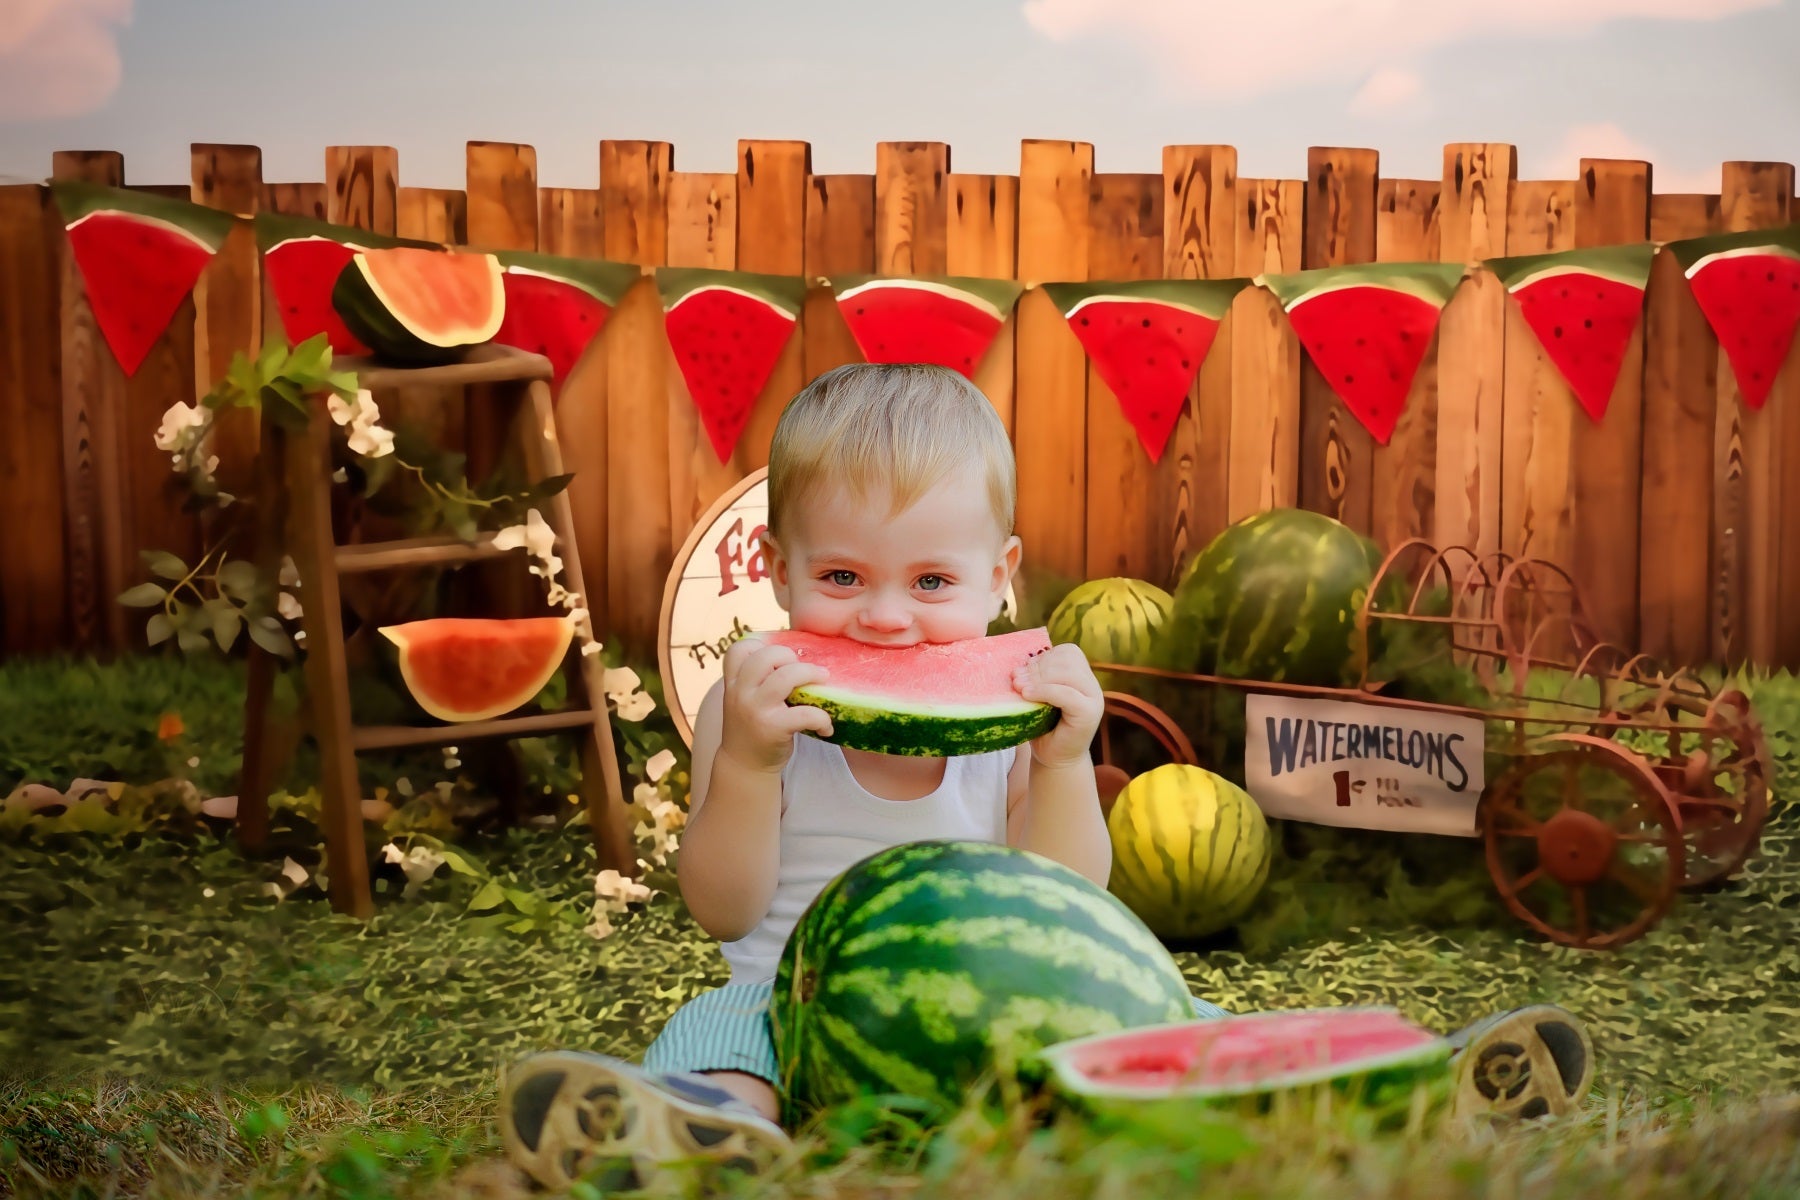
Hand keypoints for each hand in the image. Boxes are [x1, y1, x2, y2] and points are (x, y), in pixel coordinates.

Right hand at [717, 635, 834, 774]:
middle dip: (791, 656)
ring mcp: (756, 710)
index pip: (739, 649)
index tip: (779, 658)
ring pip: (786, 676)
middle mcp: (741, 693)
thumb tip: (798, 653)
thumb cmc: (753, 726)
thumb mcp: (745, 699)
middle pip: (767, 656)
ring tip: (824, 680)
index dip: (761, 645)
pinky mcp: (774, 728)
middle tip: (806, 669)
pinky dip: (822, 718)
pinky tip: (825, 726)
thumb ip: (758, 679)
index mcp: (733, 683)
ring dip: (811, 674)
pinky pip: (805, 713)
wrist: (744, 765)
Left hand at [1013, 643, 1102, 769]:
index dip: (1043, 657)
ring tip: (1020, 688)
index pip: (1068, 652)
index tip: (1023, 671)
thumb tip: (1017, 667)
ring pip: (1068, 673)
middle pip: (1067, 659)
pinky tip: (1027, 695)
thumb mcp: (1037, 696)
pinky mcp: (1090, 713)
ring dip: (1039, 678)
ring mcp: (1094, 698)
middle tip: (1016, 681)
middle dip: (1038, 668)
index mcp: (1082, 676)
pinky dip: (1044, 691)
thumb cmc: (1043, 727)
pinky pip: (1067, 693)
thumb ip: (1034, 679)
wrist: (1055, 759)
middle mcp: (1092, 685)